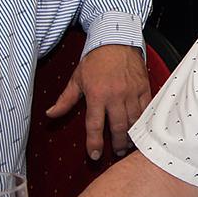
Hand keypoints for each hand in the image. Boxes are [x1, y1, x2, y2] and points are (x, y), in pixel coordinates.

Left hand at [46, 44, 150, 159]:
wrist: (116, 41)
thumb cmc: (96, 60)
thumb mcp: (77, 79)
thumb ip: (65, 99)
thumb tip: (50, 114)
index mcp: (96, 95)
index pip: (94, 125)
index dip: (94, 143)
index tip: (94, 155)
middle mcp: (115, 96)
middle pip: (118, 127)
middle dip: (117, 144)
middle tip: (116, 152)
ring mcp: (131, 92)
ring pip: (134, 121)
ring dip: (131, 135)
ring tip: (129, 144)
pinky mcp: (144, 88)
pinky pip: (146, 109)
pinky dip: (144, 121)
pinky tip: (142, 128)